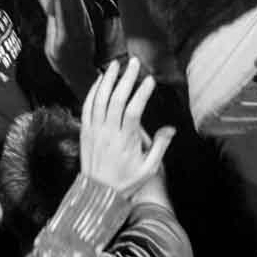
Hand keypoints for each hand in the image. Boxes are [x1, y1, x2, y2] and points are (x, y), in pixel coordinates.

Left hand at [79, 59, 172, 194]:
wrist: (98, 194)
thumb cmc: (125, 181)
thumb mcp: (148, 169)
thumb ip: (160, 147)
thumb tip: (171, 128)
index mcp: (126, 141)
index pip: (134, 111)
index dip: (142, 93)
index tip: (150, 80)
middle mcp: (109, 133)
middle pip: (117, 100)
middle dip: (126, 78)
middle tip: (134, 63)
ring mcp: (95, 131)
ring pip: (100, 99)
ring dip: (108, 80)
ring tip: (115, 64)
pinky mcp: (85, 132)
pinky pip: (87, 107)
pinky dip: (93, 92)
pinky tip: (100, 81)